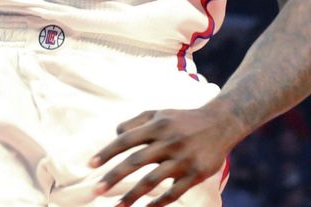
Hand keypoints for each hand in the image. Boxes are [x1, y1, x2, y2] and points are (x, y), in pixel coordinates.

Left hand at [89, 104, 238, 206]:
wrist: (220, 122)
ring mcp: (182, 159)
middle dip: (113, 177)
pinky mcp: (195, 174)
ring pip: (151, 181)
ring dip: (131, 196)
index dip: (107, 152)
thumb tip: (115, 134)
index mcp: (157, 124)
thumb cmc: (183, 119)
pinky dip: (158, 204)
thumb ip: (136, 121)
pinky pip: (173, 193)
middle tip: (95, 191)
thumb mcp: (160, 113)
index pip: (125, 139)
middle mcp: (168, 141)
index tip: (90, 166)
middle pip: (135, 161)